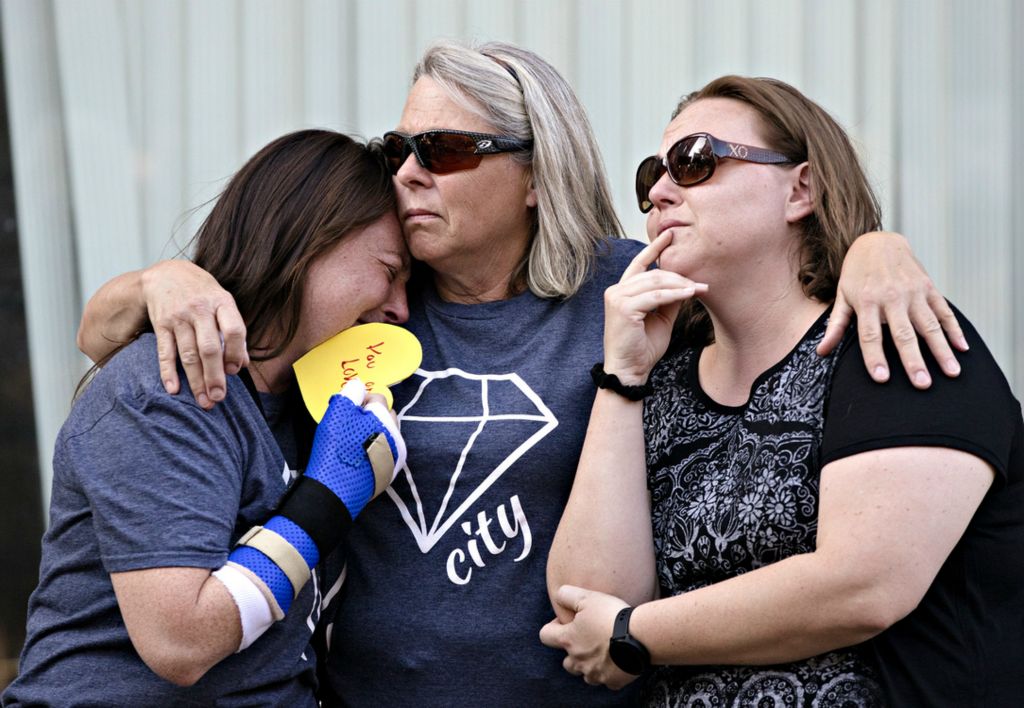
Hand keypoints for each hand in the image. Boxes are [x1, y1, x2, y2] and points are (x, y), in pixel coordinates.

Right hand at [140, 260, 247, 408]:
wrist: (167, 274)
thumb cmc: (203, 293)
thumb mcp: (223, 303)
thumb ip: (233, 331)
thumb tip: (242, 364)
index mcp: (222, 302)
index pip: (234, 330)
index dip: (236, 353)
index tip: (234, 371)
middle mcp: (200, 309)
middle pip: (209, 348)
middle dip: (214, 377)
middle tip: (219, 398)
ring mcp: (178, 317)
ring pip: (188, 354)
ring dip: (196, 381)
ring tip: (204, 401)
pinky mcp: (161, 324)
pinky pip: (165, 352)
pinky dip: (168, 372)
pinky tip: (174, 389)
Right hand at [306, 378, 405, 516]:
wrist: (334, 491)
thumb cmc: (334, 448)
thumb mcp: (337, 413)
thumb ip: (350, 394)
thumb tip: (359, 386)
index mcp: (386, 419)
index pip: (376, 397)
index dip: (358, 401)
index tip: (344, 410)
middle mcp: (396, 436)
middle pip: (384, 415)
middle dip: (368, 416)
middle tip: (347, 425)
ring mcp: (395, 456)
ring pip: (385, 434)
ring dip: (372, 432)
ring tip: (351, 441)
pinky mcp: (389, 472)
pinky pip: (383, 452)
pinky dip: (373, 449)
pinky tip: (357, 456)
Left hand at [539, 585, 637, 689]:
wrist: (641, 637)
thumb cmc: (611, 616)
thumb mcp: (586, 597)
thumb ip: (567, 595)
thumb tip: (558, 595)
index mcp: (568, 640)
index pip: (545, 635)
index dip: (554, 627)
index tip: (569, 621)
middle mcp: (578, 660)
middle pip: (566, 662)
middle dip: (573, 652)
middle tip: (589, 638)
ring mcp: (595, 673)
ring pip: (585, 673)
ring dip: (590, 664)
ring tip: (604, 650)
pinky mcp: (612, 681)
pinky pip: (607, 680)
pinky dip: (610, 672)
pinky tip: (619, 659)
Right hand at [604, 232, 707, 383]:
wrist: (630, 370)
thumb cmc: (642, 347)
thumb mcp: (661, 318)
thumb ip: (669, 299)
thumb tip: (687, 283)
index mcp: (622, 291)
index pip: (639, 264)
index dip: (654, 248)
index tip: (669, 234)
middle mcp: (616, 290)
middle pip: (653, 274)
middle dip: (679, 276)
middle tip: (700, 282)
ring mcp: (617, 298)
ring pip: (656, 282)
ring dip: (680, 285)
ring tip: (699, 288)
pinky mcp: (623, 308)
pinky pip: (656, 296)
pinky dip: (675, 295)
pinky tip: (690, 295)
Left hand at [818, 231, 966, 388]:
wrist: (878, 241)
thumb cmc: (856, 274)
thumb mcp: (842, 296)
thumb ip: (836, 325)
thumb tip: (821, 352)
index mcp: (867, 302)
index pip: (870, 335)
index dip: (875, 357)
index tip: (882, 379)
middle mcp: (891, 297)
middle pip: (903, 334)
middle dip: (914, 360)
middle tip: (922, 384)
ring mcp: (913, 292)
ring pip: (929, 325)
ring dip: (941, 350)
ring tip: (952, 372)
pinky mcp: (929, 287)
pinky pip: (944, 311)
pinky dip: (954, 329)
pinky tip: (962, 348)